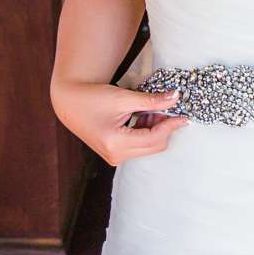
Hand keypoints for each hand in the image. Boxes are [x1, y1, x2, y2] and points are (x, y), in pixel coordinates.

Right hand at [52, 81, 185, 165]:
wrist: (70, 102)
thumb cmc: (92, 97)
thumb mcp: (124, 98)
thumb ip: (151, 101)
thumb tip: (175, 98)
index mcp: (115, 143)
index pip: (154, 139)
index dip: (171, 125)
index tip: (184, 115)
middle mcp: (115, 155)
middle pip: (154, 146)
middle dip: (163, 127)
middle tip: (163, 107)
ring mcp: (114, 157)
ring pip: (148, 147)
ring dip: (154, 129)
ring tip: (146, 109)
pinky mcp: (114, 154)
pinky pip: (139, 146)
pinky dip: (145, 131)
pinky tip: (140, 116)